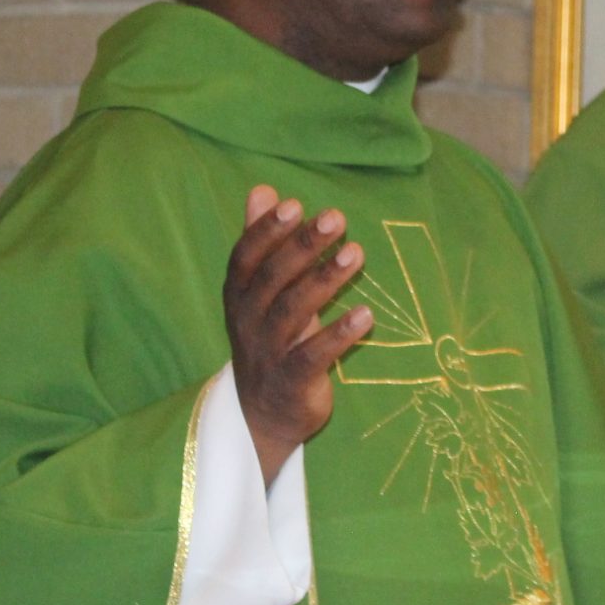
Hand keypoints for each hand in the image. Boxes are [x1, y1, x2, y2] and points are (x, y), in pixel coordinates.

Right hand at [225, 185, 373, 484]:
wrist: (262, 415)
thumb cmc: (267, 337)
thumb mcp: (258, 290)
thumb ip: (261, 240)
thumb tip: (262, 188)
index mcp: (239, 294)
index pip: (246, 256)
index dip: (267, 231)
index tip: (295, 204)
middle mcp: (248, 320)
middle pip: (272, 278)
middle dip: (302, 246)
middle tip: (336, 217)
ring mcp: (268, 352)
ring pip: (292, 312)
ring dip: (324, 282)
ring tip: (356, 253)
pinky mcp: (293, 381)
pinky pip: (314, 356)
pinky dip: (339, 336)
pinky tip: (366, 314)